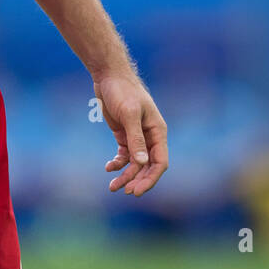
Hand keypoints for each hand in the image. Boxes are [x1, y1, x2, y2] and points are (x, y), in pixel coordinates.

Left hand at [93, 74, 167, 196]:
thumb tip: (141, 163)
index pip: (160, 162)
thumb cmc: (122, 91)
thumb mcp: (129, 114)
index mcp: (157, 131)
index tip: (136, 191)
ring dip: (125, 175)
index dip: (150, 178)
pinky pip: (124, 155)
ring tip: (112, 186)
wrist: (109, 76)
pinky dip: (117, 164)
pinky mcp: (124, 134)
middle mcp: (150, 136)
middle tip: (124, 191)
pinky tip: (108, 168)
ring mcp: (137, 136)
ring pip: (135, 163)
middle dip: (137, 180)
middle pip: (147, 166)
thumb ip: (136, 138)